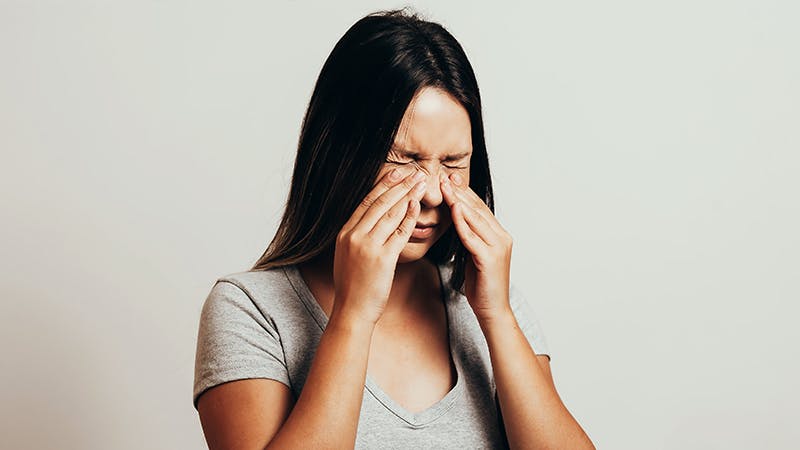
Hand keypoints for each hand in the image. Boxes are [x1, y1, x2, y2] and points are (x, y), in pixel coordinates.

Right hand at [332, 168, 426, 324]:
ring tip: (420, 182)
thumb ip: (355, 238)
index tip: (395, 173)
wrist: (352, 311)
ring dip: (407, 195)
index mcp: (344, 234)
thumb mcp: (347, 257)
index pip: (365, 203)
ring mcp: (367, 246)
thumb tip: (366, 224)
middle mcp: (354, 236)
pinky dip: (409, 216)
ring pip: (390, 213)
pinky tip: (418, 205)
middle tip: (413, 171)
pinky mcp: (382, 258)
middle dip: (398, 185)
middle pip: (379, 203)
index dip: (382, 186)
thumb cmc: (354, 288)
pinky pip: (399, 232)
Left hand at [440, 172, 512, 321]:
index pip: (479, 208)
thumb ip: (470, 238)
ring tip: (444, 187)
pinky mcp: (490, 259)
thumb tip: (458, 223)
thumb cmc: (482, 286)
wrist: (493, 311)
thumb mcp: (473, 256)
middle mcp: (502, 237)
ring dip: (458, 201)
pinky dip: (462, 222)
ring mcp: (498, 247)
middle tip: (444, 175)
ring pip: (475, 219)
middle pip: (477, 209)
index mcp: (499, 235)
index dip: (464, 192)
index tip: (448, 178)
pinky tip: (452, 210)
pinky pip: (472, 237)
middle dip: (460, 191)